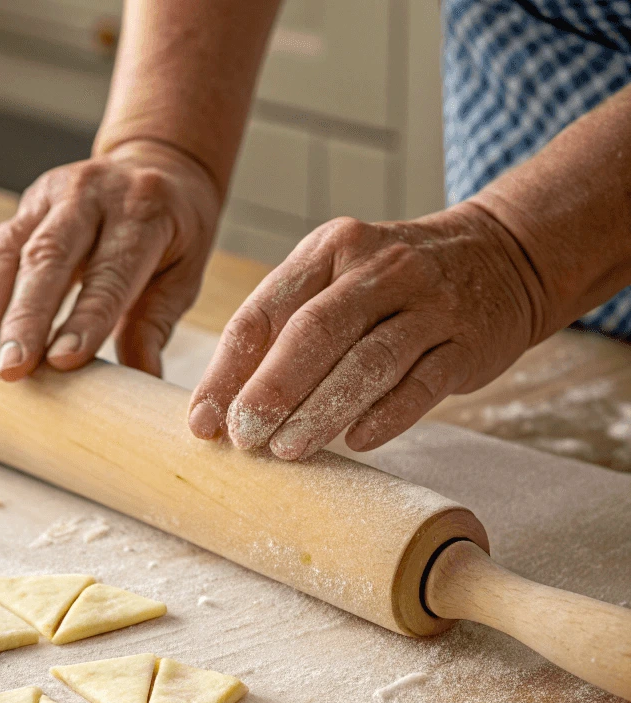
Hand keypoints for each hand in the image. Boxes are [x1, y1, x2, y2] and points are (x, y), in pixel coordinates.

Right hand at [0, 140, 221, 379]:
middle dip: (23, 318)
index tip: (61, 362)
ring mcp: (50, 196)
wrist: (157, 165)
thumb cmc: (173, 235)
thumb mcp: (183, 275)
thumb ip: (155, 324)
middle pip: (48, 257)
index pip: (109, 272)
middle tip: (8, 369)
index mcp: (143, 211)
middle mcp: (90, 195)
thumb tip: (144, 382)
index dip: (85, 318)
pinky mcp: (23, 208)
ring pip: (6, 249)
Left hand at [187, 202, 546, 457]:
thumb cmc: (391, 284)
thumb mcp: (334, 280)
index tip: (203, 421)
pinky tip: (357, 441)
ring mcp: (428, 304)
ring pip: (369, 360)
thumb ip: (283, 332)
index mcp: (329, 250)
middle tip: (243, 438)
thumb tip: (223, 408)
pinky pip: (423, 383)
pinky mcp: (468, 342)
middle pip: (315, 332)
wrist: (502, 255)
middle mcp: (378, 269)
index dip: (228, 371)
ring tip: (287, 450)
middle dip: (272, 390)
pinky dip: (388, 415)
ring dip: (323, 410)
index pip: (264, 312)